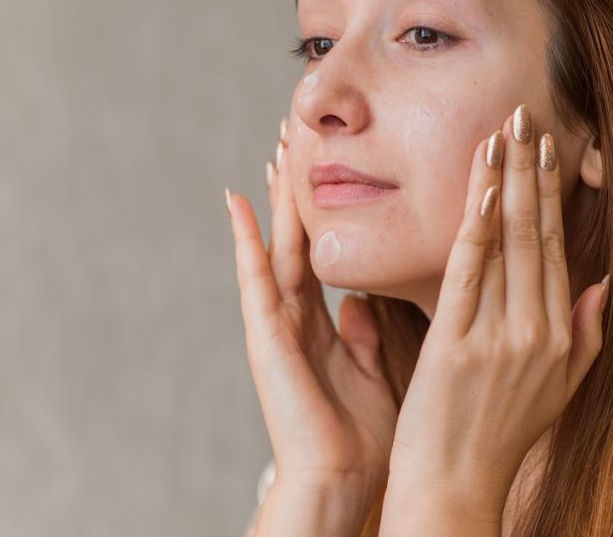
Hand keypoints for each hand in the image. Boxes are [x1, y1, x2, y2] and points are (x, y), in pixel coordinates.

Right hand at [225, 117, 397, 497]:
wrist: (341, 480)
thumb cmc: (362, 435)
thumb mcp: (375, 370)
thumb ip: (367, 334)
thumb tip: (361, 300)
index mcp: (322, 322)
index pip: (321, 249)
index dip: (323, 207)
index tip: (328, 162)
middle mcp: (294, 314)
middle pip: (296, 235)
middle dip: (297, 187)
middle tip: (296, 133)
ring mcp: (276, 322)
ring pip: (276, 243)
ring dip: (275, 197)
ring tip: (276, 147)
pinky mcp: (266, 335)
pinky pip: (254, 277)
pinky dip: (244, 239)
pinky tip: (237, 202)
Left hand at [385, 104, 609, 518]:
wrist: (454, 490)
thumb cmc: (499, 439)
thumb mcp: (560, 392)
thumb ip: (585, 336)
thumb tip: (603, 284)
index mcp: (563, 338)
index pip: (558, 247)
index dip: (551, 193)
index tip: (547, 148)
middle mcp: (540, 332)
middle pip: (537, 233)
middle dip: (531, 169)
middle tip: (527, 113)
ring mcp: (500, 338)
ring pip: (506, 242)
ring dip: (503, 180)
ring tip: (504, 129)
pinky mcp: (457, 344)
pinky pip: (471, 272)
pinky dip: (476, 226)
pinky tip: (479, 185)